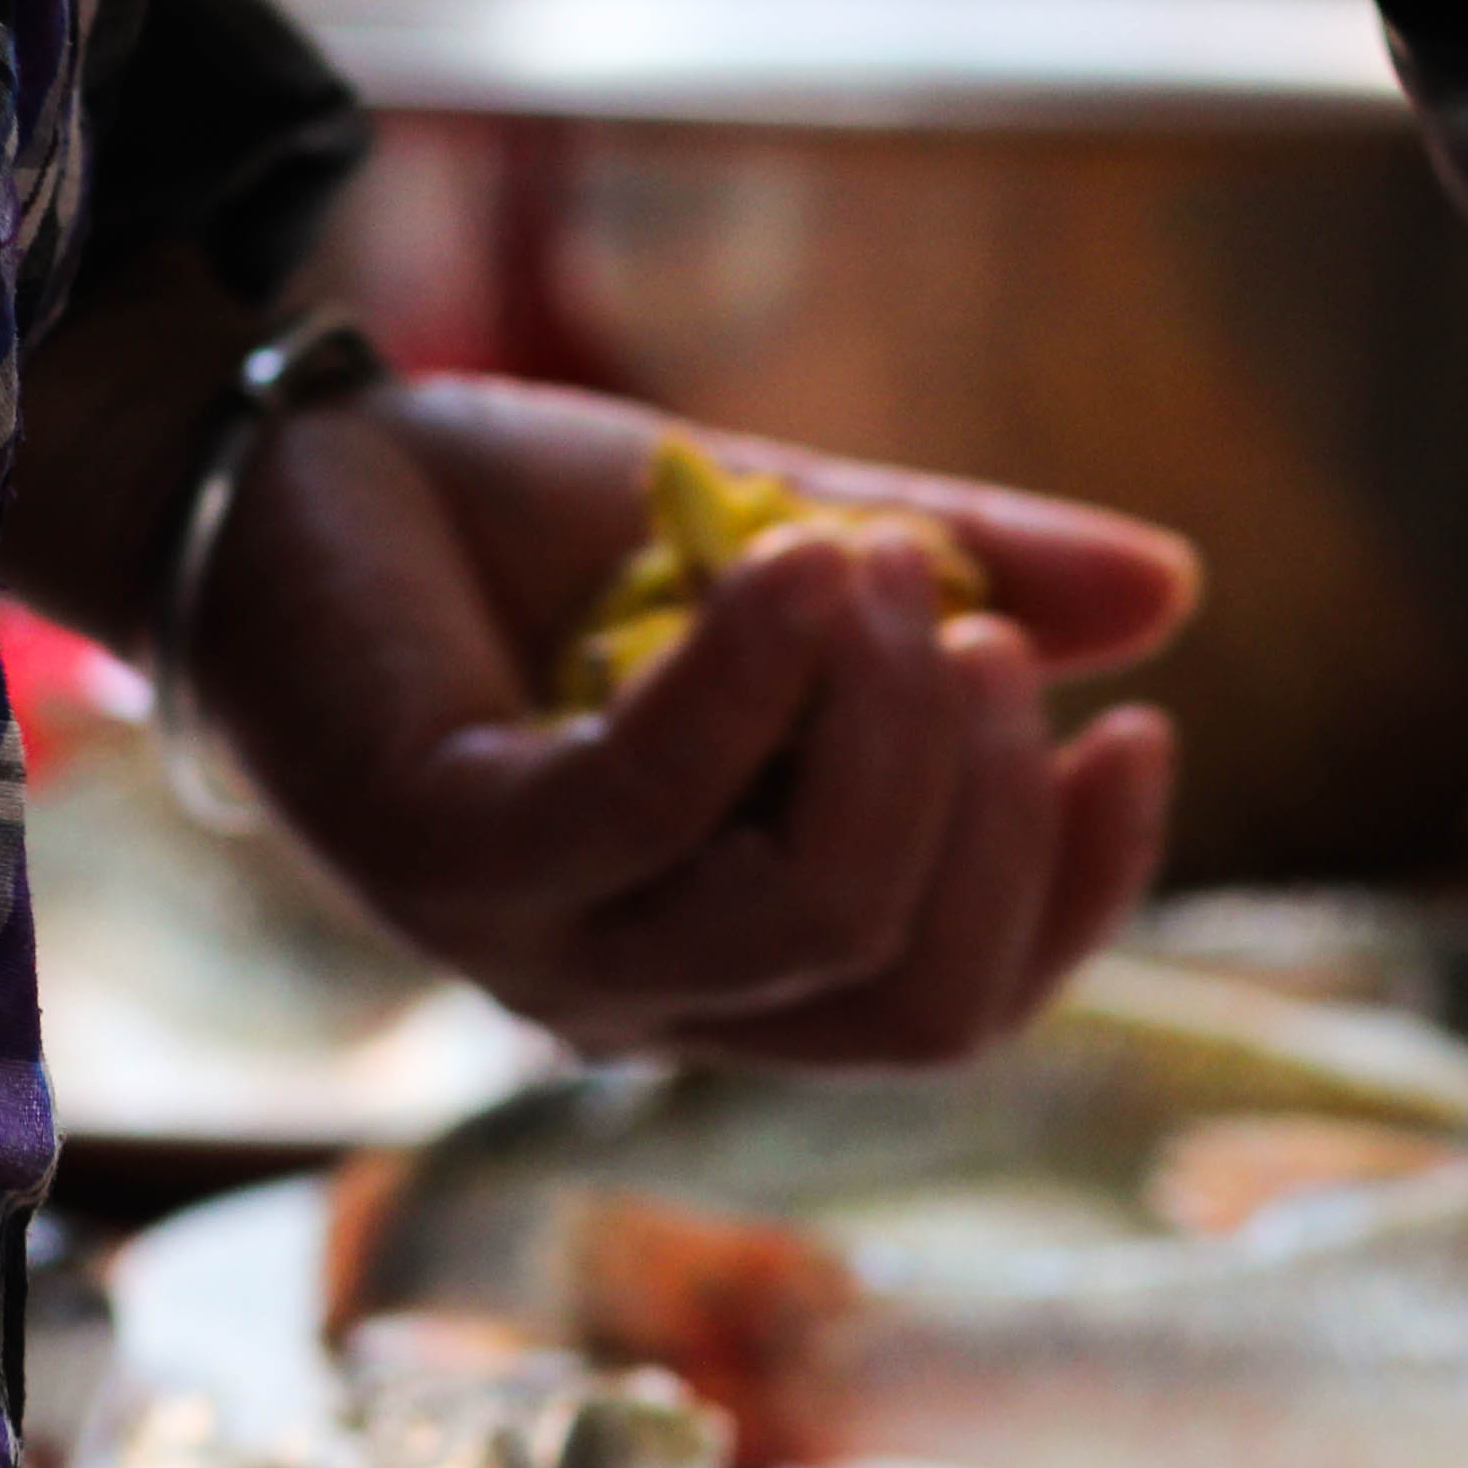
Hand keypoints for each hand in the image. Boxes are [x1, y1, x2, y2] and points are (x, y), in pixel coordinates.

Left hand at [187, 375, 1196, 1064]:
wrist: (285, 461)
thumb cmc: (532, 537)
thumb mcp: (795, 547)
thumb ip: (975, 570)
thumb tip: (1181, 590)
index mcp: (735, 956)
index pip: (959, 1005)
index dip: (1078, 893)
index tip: (1139, 728)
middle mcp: (640, 992)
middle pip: (915, 1003)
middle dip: (1004, 819)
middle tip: (987, 630)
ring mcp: (534, 944)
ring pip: (816, 920)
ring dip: (898, 734)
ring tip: (883, 562)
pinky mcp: (444, 851)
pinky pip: (655, 804)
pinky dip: (759, 677)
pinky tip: (799, 557)